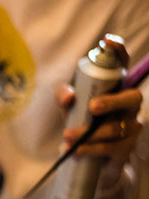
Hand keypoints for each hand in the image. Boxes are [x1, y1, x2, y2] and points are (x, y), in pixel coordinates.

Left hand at [56, 35, 142, 162]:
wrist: (88, 158)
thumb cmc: (81, 123)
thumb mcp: (68, 108)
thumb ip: (63, 97)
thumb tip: (70, 96)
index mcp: (116, 88)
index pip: (123, 65)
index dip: (119, 51)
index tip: (107, 41)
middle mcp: (129, 105)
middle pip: (133, 97)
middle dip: (113, 101)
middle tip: (92, 107)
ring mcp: (131, 126)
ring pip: (117, 128)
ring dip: (89, 133)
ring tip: (67, 136)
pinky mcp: (126, 148)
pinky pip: (112, 148)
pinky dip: (89, 149)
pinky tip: (73, 151)